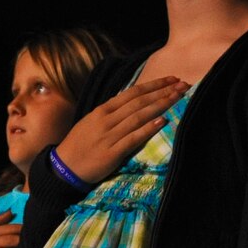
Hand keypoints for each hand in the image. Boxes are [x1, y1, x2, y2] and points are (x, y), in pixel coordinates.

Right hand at [54, 76, 188, 184]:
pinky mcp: (112, 153)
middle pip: (139, 102)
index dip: (154, 85)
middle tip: (183, 85)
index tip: (171, 79)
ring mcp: (109, 136)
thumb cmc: (79, 145)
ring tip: (178, 98)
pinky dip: (148, 129)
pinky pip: (133, 138)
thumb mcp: (92, 122)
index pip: (132, 93)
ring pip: (139, 116)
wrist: (64, 168)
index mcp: (102, 110)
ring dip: (161, 105)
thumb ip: (111, 113)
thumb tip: (132, 104)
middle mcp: (107, 120)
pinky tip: (162, 121)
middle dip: (163, 92)